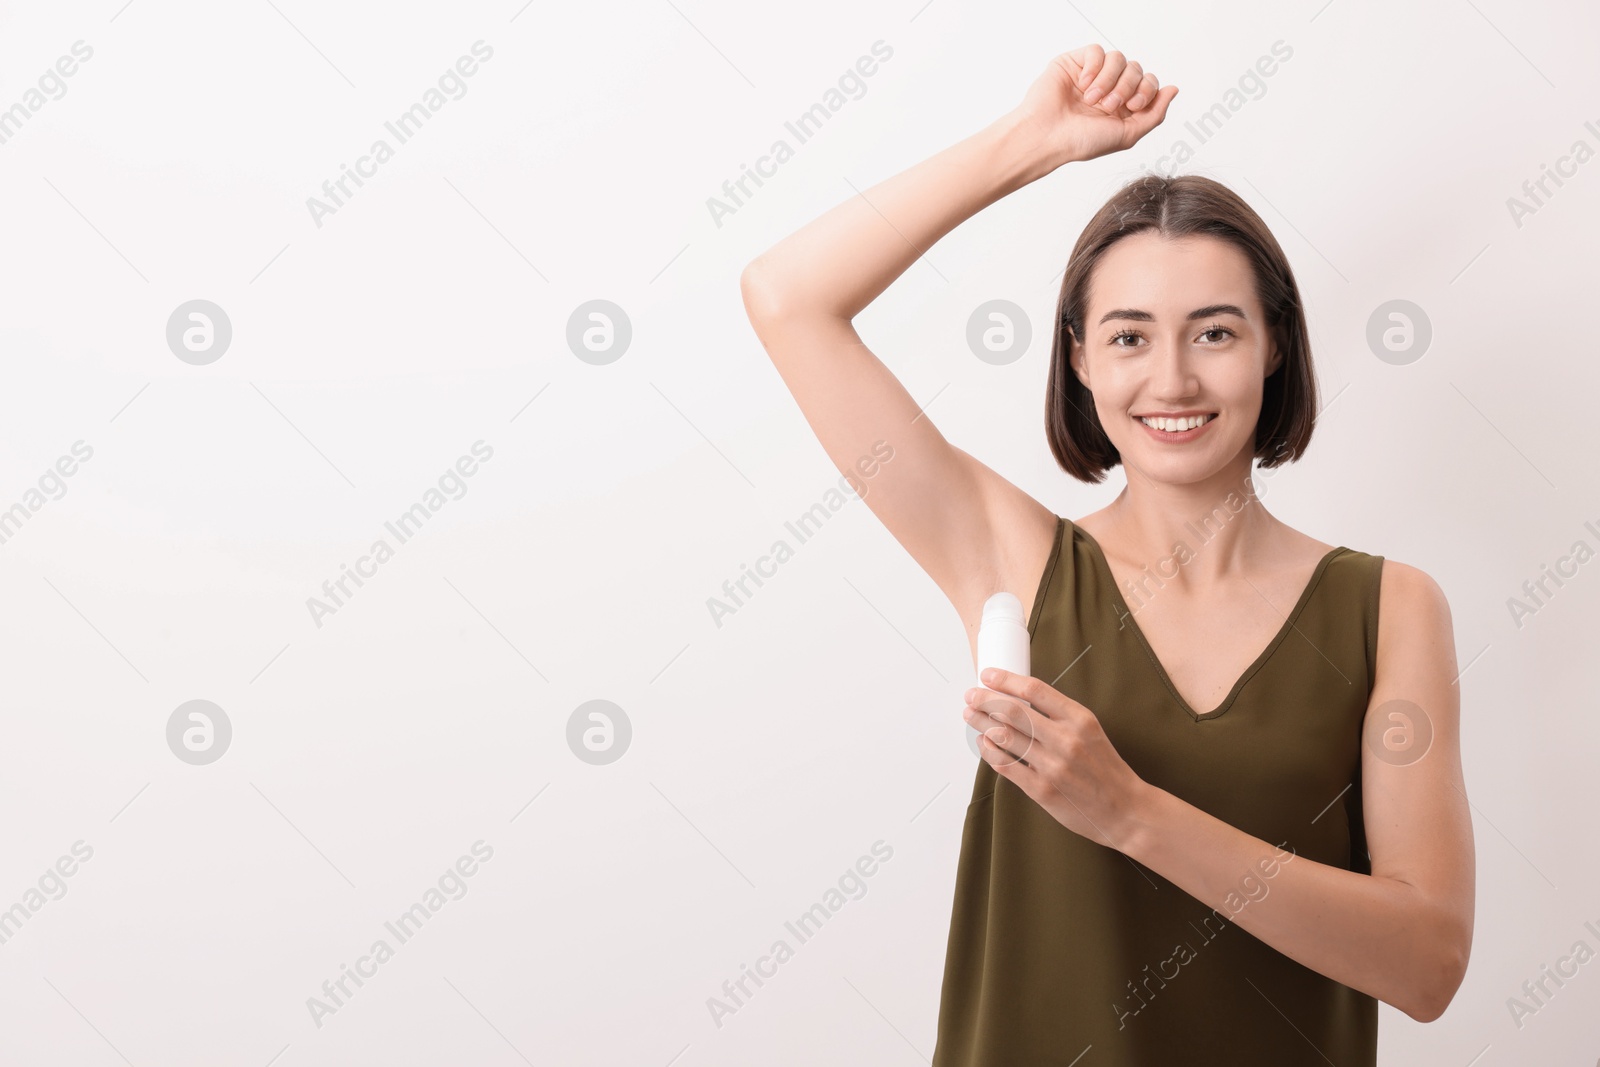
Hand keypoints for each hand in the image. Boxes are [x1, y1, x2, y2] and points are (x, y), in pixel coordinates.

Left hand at [964, 666, 1149, 848]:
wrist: (1126, 810)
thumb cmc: (1106, 769)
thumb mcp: (1091, 731)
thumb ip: (1059, 716)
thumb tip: (1019, 700)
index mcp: (1079, 719)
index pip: (1035, 690)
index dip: (1006, 680)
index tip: (988, 675)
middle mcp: (1065, 740)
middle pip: (1013, 711)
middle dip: (985, 700)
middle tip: (971, 695)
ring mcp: (1052, 766)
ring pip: (1005, 737)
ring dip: (982, 723)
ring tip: (971, 715)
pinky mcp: (1042, 790)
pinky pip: (1006, 766)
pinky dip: (990, 752)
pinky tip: (984, 743)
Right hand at [1013, 44, 1178, 167]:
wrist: (1047, 136)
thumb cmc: (1081, 141)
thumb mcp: (1127, 135)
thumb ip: (1154, 114)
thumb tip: (1174, 89)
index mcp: (1122, 105)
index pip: (1149, 83)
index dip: (1146, 90)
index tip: (1131, 106)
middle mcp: (1109, 88)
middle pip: (1137, 69)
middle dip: (1127, 87)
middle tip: (1108, 106)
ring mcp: (1092, 74)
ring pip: (1119, 58)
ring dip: (1109, 80)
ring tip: (1092, 99)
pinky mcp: (1075, 62)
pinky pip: (1097, 51)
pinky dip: (1094, 68)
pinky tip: (1082, 85)